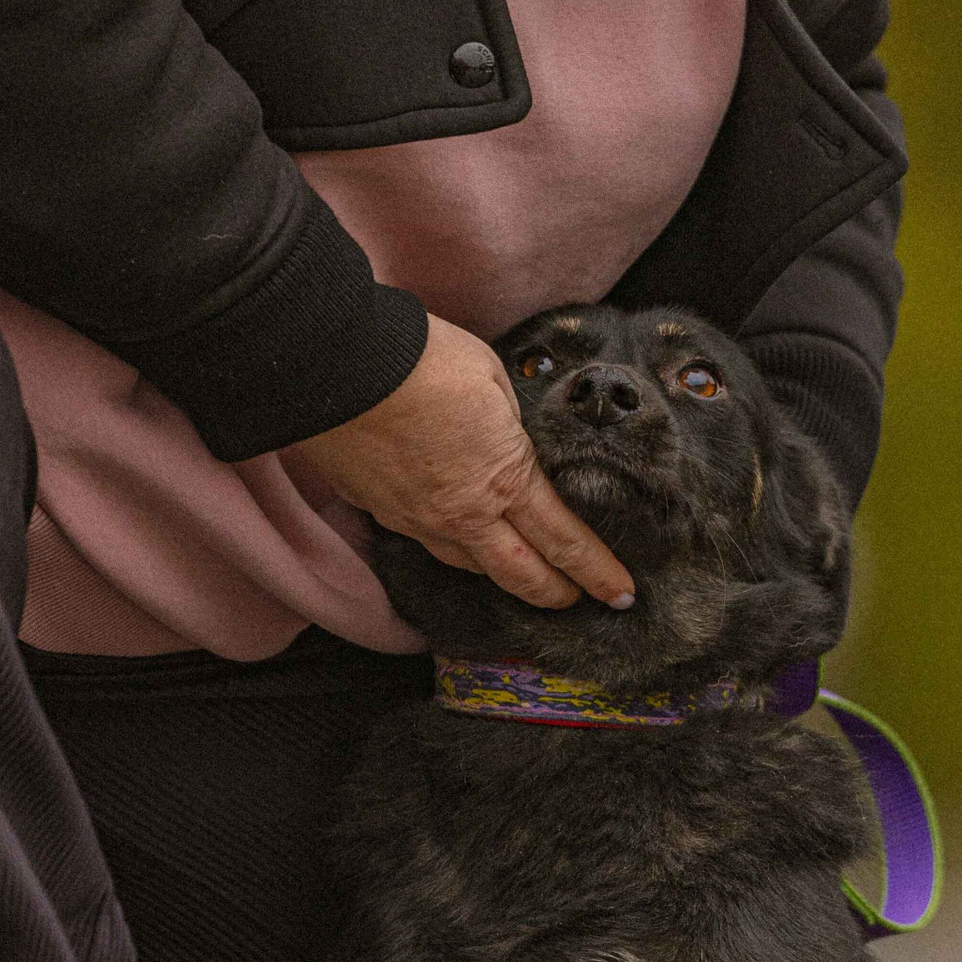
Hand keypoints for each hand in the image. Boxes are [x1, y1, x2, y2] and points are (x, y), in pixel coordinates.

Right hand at [293, 314, 633, 611]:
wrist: (338, 364)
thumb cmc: (424, 361)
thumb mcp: (494, 381)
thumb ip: (511, 425)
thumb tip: (510, 442)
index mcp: (505, 480)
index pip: (565, 541)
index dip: (598, 573)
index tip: (622, 595)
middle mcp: (464, 516)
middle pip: (522, 575)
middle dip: (557, 593)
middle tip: (580, 601)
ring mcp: (417, 520)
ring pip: (471, 566)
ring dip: (504, 574)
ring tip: (523, 574)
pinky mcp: (381, 513)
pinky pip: (426, 543)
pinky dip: (452, 548)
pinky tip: (458, 539)